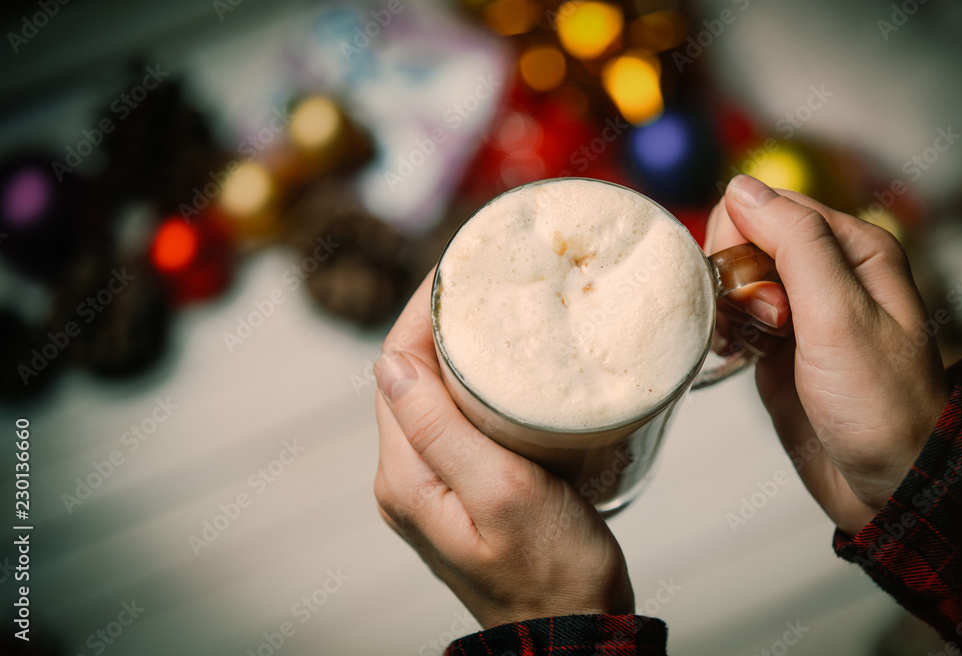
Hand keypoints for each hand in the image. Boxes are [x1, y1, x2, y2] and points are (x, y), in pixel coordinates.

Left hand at [373, 272, 633, 628]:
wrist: (572, 632)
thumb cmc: (551, 574)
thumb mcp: (502, 493)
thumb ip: (440, 430)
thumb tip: (389, 363)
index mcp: (406, 475)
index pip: (396, 366)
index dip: (422, 311)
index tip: (460, 267)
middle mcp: (407, 477)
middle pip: (410, 375)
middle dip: (440, 321)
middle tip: (485, 278)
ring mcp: (432, 484)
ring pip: (432, 394)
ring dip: (458, 349)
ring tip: (497, 309)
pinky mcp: (461, 487)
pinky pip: (455, 419)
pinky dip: (474, 383)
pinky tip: (506, 367)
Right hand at [706, 175, 949, 535]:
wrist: (888, 483)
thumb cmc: (883, 406)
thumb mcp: (839, 316)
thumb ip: (795, 245)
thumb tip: (742, 189)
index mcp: (851, 249)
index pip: (767, 207)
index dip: (742, 241)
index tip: (753, 291)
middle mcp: (825, 272)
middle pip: (744, 242)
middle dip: (735, 279)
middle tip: (763, 324)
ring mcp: (799, 310)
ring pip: (732, 280)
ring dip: (726, 309)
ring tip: (751, 344)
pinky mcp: (776, 345)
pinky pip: (732, 317)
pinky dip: (725, 333)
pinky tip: (737, 355)